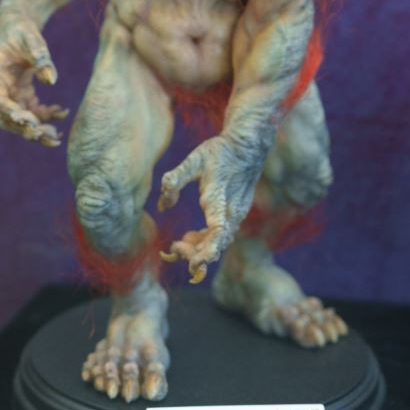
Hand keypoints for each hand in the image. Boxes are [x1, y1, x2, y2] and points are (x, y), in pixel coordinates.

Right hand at [0, 16, 67, 147]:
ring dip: (36, 130)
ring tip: (56, 136)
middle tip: (47, 135)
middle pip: (7, 118)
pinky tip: (62, 112)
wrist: (15, 24)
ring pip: (20, 120)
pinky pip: (32, 110)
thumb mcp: (31, 38)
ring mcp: (11, 92)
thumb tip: (51, 81)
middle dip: (26, 130)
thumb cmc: (20, 30)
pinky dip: (46, 115)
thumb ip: (41, 57)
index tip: (29, 121)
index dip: (11, 112)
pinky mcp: (22, 92)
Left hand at [158, 135, 260, 283]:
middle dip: (195, 254)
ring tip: (178, 245)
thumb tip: (161, 206)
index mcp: (220, 198)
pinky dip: (207, 241)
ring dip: (200, 249)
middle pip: (217, 244)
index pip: (217, 231)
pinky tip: (191, 236)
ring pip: (220, 243)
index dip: (207, 250)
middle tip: (173, 248)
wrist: (248, 146)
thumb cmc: (219, 152)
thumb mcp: (194, 160)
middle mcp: (232, 211)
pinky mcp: (236, 214)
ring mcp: (236, 215)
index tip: (194, 264)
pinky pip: (223, 236)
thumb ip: (175, 180)